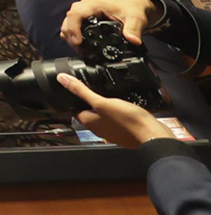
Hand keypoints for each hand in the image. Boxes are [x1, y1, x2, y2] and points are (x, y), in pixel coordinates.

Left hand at [57, 74, 175, 148]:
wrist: (153, 134)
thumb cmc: (127, 120)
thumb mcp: (101, 102)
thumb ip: (81, 91)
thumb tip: (62, 79)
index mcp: (89, 122)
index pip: (74, 108)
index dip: (72, 97)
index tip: (74, 86)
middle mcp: (99, 128)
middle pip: (89, 111)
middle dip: (89, 100)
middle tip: (91, 86)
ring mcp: (113, 130)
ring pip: (103, 114)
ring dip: (104, 104)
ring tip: (107, 92)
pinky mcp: (125, 129)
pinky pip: (116, 118)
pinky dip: (116, 110)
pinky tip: (121, 103)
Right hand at [61, 0, 154, 48]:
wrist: (131, 6)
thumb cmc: (131, 9)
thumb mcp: (135, 19)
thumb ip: (133, 30)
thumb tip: (133, 41)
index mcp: (94, 5)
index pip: (75, 14)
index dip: (73, 28)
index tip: (77, 42)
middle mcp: (84, 7)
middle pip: (68, 20)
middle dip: (70, 37)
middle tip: (81, 51)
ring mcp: (82, 12)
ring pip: (67, 24)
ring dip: (70, 37)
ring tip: (82, 50)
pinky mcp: (82, 18)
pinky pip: (71, 26)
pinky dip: (73, 36)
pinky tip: (82, 45)